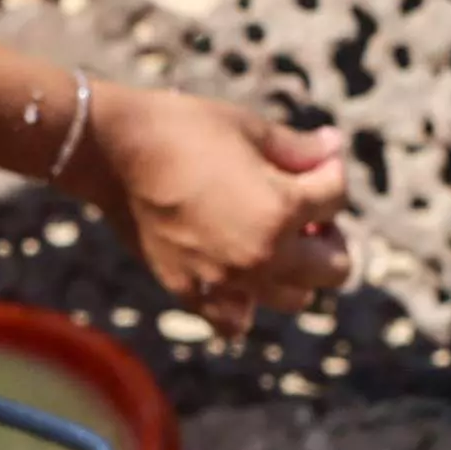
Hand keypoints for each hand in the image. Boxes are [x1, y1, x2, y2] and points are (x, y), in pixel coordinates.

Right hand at [82, 83, 352, 327]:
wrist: (114, 153)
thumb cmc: (183, 130)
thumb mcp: (250, 129)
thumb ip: (299, 149)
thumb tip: (334, 147)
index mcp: (282, 210)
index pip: (337, 197)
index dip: (331, 170)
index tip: (317, 158)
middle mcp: (264, 256)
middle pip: (335, 267)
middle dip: (330, 234)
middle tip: (308, 212)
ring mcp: (229, 282)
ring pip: (295, 297)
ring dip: (296, 270)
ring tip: (276, 239)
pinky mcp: (194, 293)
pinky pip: (236, 320)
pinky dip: (245, 304)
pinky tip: (239, 274)